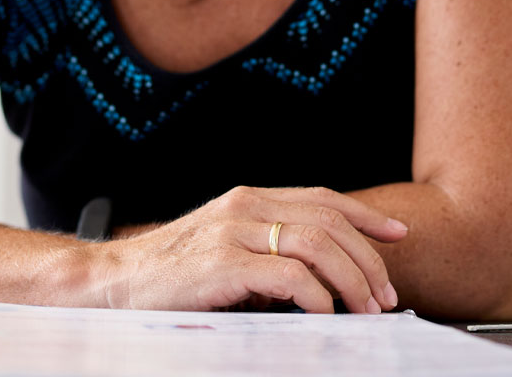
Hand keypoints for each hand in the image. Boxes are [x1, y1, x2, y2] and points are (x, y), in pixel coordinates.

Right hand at [87, 186, 407, 313]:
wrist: (113, 283)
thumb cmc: (170, 274)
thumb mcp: (225, 249)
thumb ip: (267, 252)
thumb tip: (320, 278)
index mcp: (249, 199)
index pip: (322, 198)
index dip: (365, 216)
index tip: (398, 234)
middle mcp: (245, 206)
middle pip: (329, 221)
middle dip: (368, 259)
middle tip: (385, 295)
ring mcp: (234, 232)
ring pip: (318, 245)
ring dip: (352, 280)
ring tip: (366, 310)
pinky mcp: (223, 264)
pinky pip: (289, 275)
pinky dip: (318, 296)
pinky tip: (325, 314)